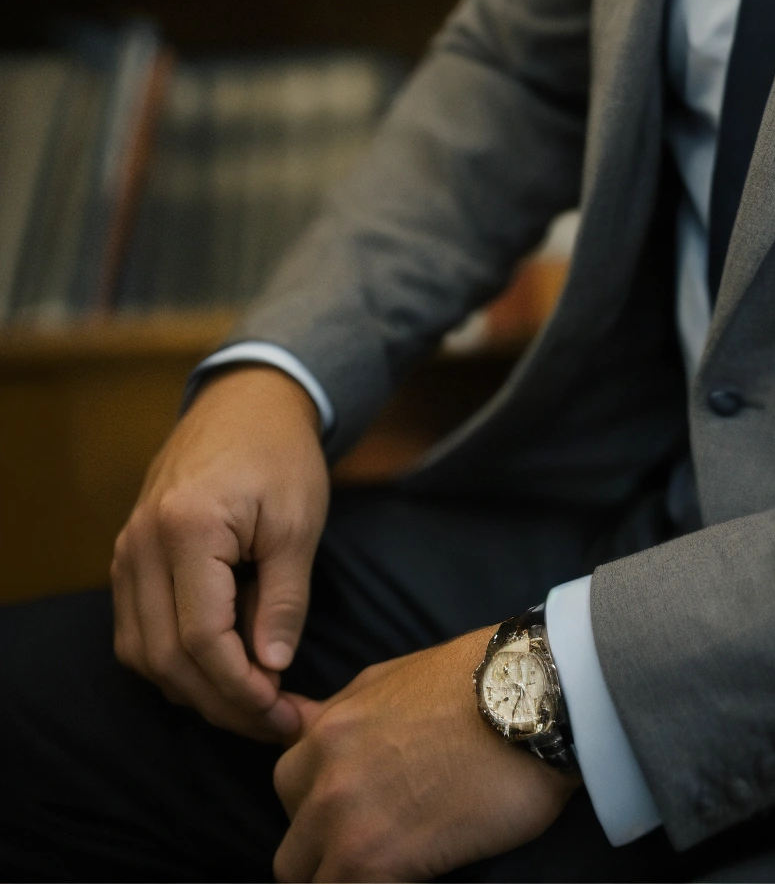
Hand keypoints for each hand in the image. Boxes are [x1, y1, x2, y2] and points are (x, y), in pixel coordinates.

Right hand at [111, 365, 328, 741]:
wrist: (246, 402)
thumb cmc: (280, 455)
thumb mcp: (298, 523)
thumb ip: (284, 600)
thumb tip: (272, 670)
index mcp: (187, 528)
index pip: (201, 638)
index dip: (240, 686)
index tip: (281, 709)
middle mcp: (141, 545)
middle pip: (166, 657)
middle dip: (221, 701)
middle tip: (274, 722)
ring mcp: (126, 552)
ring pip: (144, 654)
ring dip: (196, 690)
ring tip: (253, 705)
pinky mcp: (128, 558)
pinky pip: (138, 632)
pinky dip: (175, 663)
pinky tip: (221, 672)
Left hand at [273, 631, 575, 880]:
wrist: (536, 696)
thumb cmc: (479, 681)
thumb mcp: (391, 679)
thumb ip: (343, 712)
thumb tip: (303, 723)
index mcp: (326, 730)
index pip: (289, 792)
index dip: (319, 810)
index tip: (354, 818)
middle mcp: (323, 776)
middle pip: (292, 849)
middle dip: (326, 855)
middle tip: (379, 845)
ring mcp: (345, 822)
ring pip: (309, 882)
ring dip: (346, 877)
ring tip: (392, 867)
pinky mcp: (376, 862)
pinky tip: (412, 877)